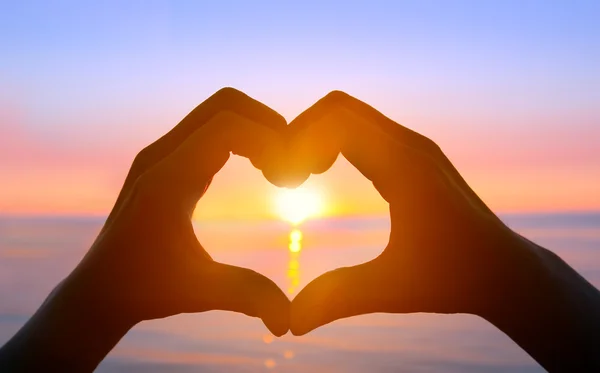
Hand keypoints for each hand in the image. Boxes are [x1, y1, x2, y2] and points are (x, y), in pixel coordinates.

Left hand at [0, 88, 290, 370]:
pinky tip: (258, 168)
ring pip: (219, 111)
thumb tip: (288, 322)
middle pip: (226, 104)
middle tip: (291, 164)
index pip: (228, 125)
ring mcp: (161, 153)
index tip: (290, 177)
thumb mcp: (200, 292)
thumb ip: (247, 297)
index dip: (270, 139)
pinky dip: (243, 136)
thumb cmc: (145, 289)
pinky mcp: (166, 159)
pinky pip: (211, 127)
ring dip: (256, 129)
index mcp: (169, 179)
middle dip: (269, 124)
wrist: (101, 289)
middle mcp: (161, 155)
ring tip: (277, 170)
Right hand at [287, 91, 520, 333]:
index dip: (298, 141)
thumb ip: (339, 298)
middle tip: (286, 178)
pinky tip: (321, 173)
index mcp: (404, 165)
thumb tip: (291, 323)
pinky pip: (360, 130)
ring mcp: (411, 146)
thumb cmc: (455, 278)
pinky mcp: (410, 156)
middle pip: (337, 107)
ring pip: (349, 115)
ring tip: (299, 177)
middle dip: (300, 134)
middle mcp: (408, 144)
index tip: (286, 183)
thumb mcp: (392, 289)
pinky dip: (331, 142)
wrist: (503, 270)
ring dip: (315, 137)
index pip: (335, 119)